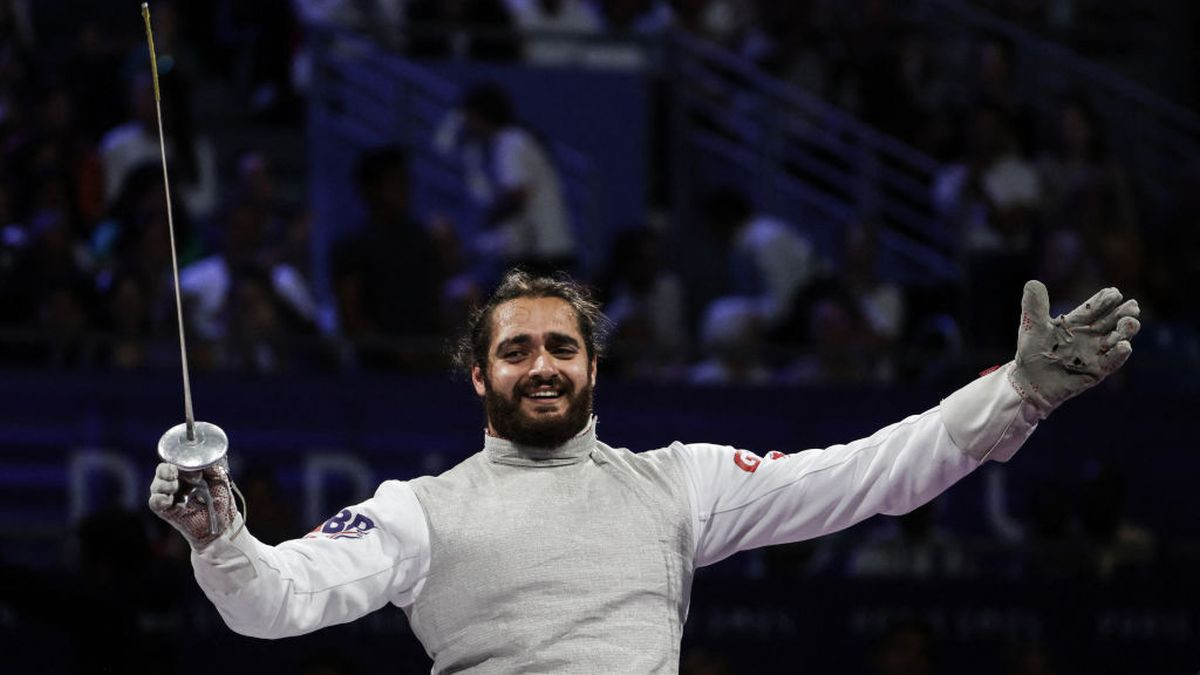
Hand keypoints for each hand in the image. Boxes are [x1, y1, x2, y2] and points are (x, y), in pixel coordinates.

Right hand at [148, 462, 237, 548]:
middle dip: (166, 470)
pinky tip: (169, 499)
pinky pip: (154, 502)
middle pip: (161, 471)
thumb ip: (211, 465)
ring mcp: (169, 496)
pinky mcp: (165, 510)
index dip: (177, 460)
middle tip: (176, 474)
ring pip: (155, 485)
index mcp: (187, 472)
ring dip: (164, 484)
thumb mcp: (219, 477)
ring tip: (175, 487)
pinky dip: (159, 498)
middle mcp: (175, 482)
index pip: (174, 461)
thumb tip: (204, 457)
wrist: (223, 522)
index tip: (185, 465)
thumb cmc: (220, 498)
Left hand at [1009, 280, 1140, 416]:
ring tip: (1131, 322)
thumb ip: (1035, 307)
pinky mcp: (1095, 371)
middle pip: (1110, 322)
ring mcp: (1094, 353)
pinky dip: (1119, 354)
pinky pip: (1110, 362)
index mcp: (1076, 323)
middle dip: (1122, 314)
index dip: (1104, 301)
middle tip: (1133, 306)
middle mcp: (1089, 336)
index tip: (1114, 292)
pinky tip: (1125, 346)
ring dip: (1125, 332)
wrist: (1028, 381)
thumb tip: (1033, 283)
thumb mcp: (1032, 327)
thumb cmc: (1031, 352)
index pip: (1094, 309)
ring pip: (1116, 340)